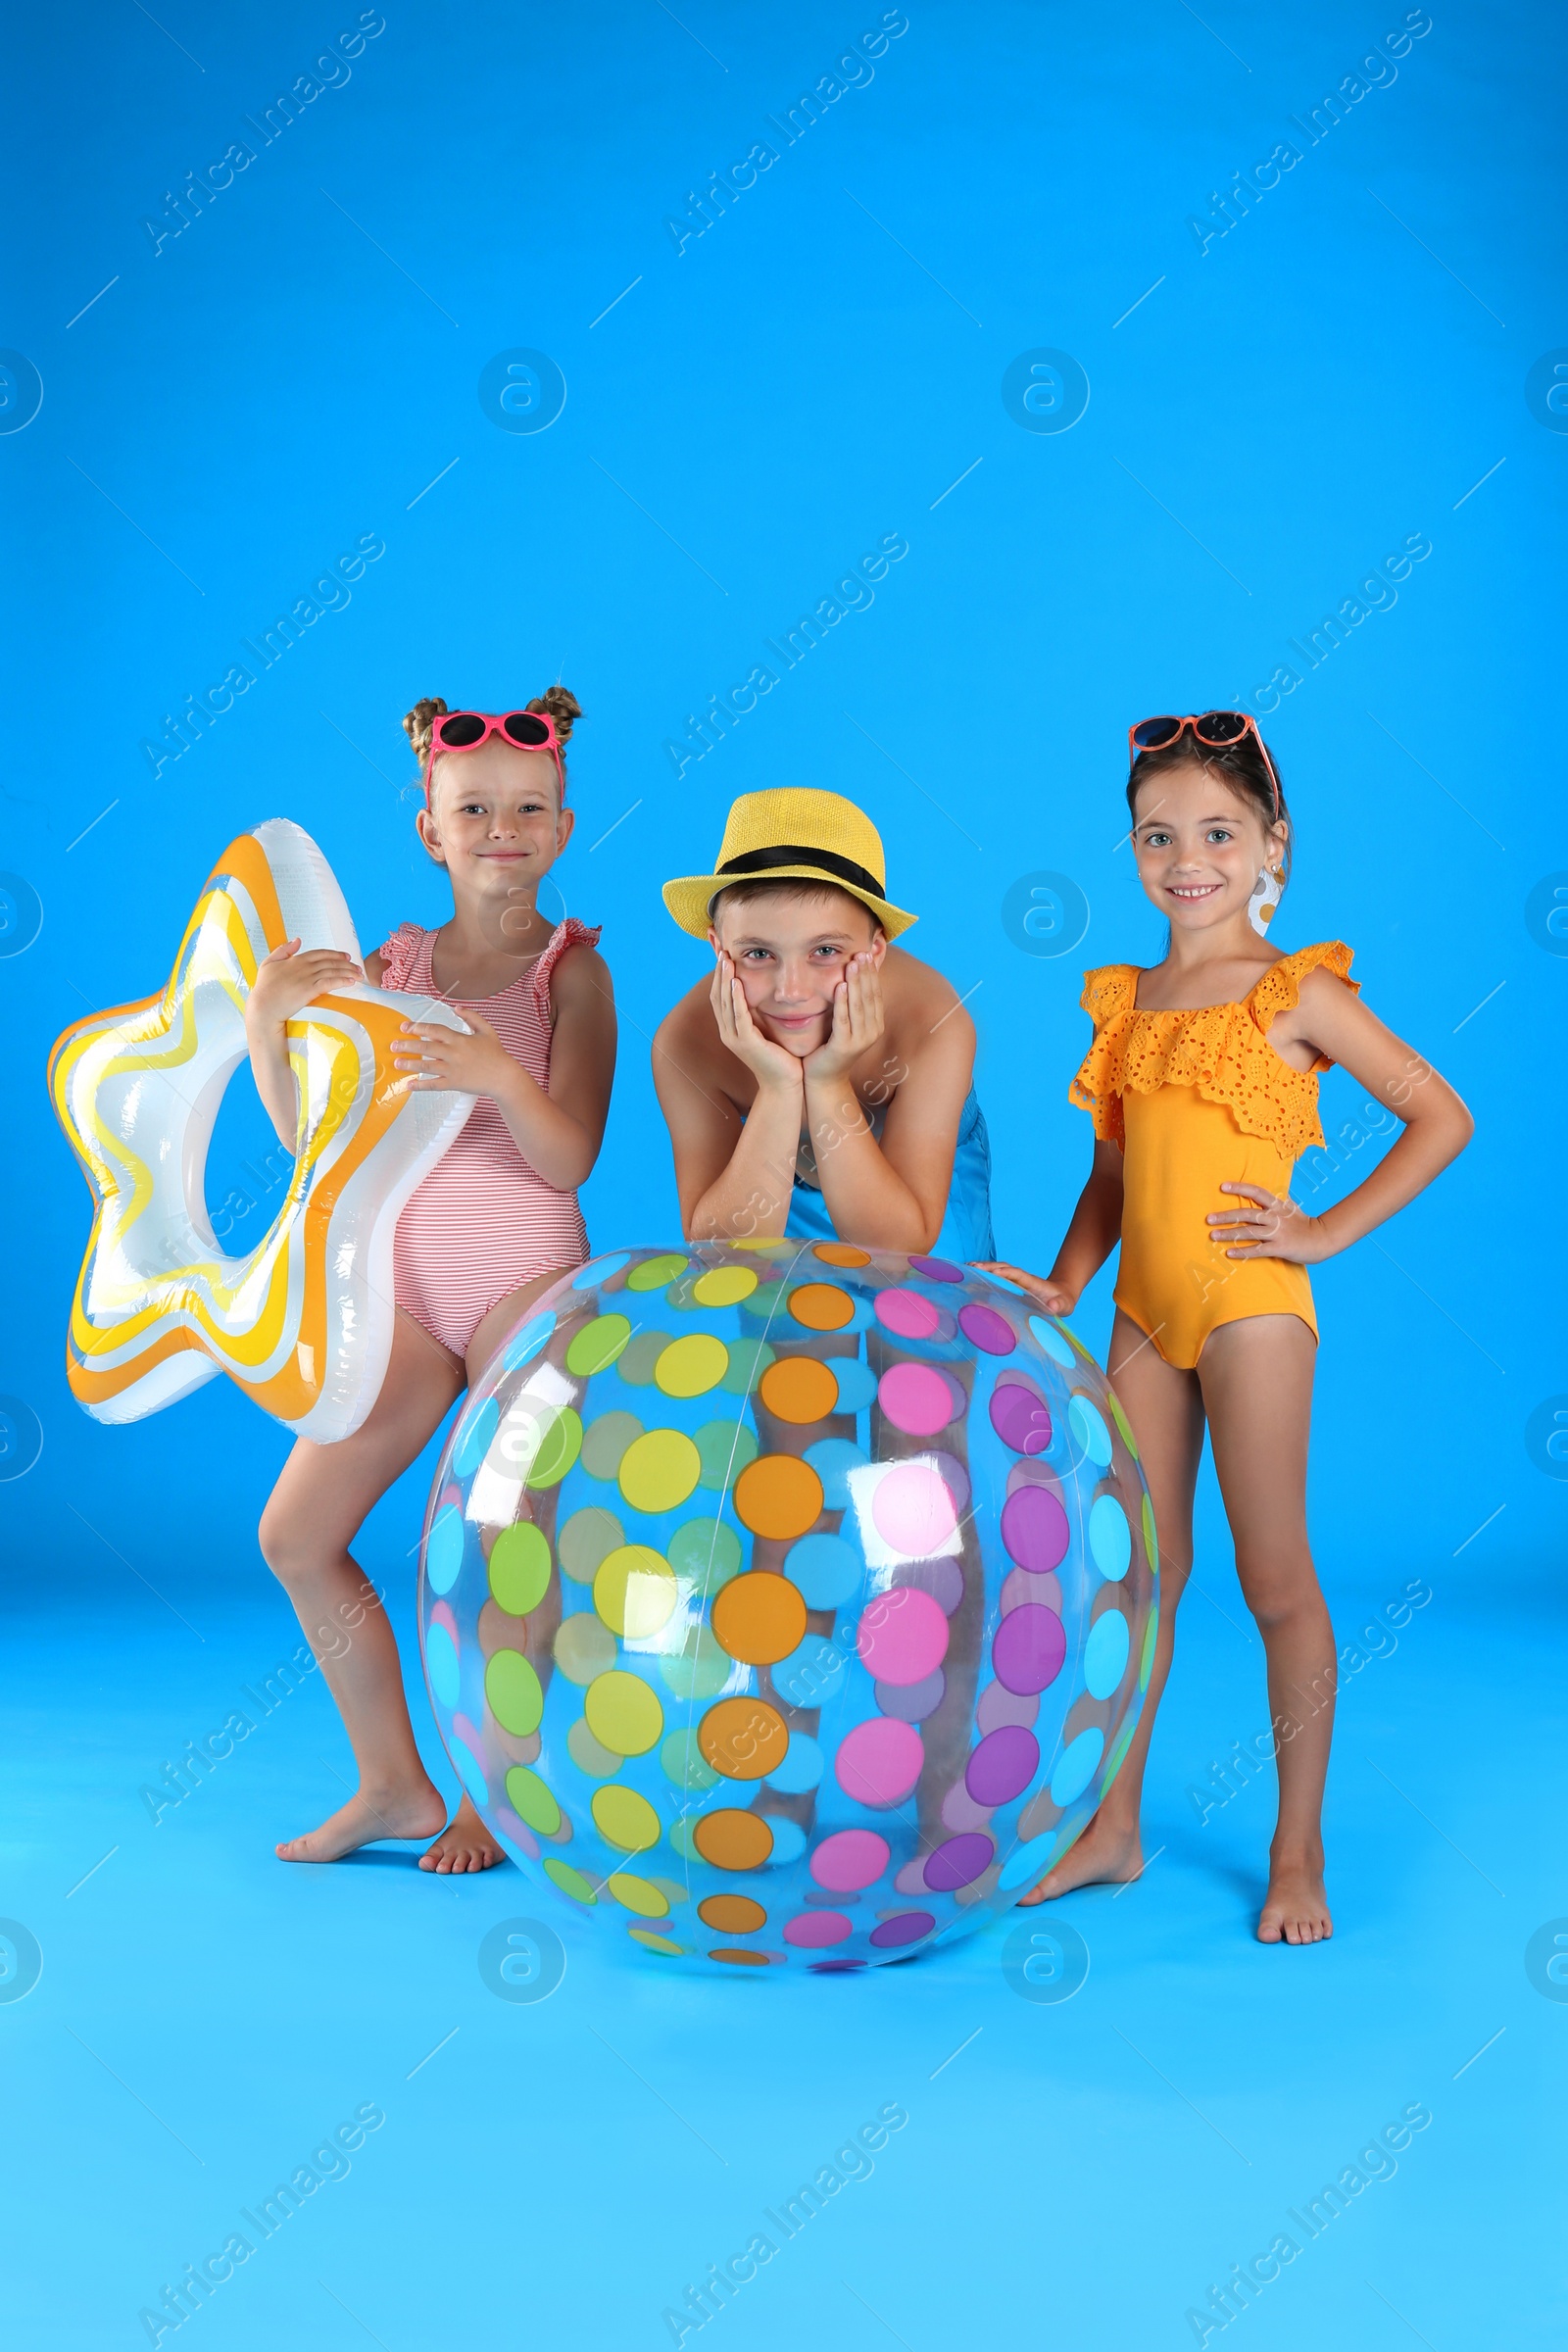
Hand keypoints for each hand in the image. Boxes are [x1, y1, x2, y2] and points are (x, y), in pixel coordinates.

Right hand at [246, 938, 362, 1030]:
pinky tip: (350, 981)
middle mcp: (303, 966)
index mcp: (295, 959)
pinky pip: (330, 982)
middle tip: (357, 966)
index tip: (346, 956)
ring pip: (333, 971)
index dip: (335, 954)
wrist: (263, 1006)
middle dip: (346, 963)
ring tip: (358, 974)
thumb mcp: (268, 963)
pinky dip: (342, 980)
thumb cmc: (264, 988)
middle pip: (330, 961)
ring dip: (348, 971)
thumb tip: (297, 939)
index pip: (320, 953)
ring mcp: (307, 978)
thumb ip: (283, 950)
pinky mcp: (310, 990)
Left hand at [390, 1005, 511, 1096]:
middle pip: (425, 1047)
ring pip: (426, 1066)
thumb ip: (472, 1017)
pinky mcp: (454, 1083)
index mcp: (460, 1039)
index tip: (405, 1027)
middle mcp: (453, 1053)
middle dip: (407, 1045)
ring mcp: (453, 1070)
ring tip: (396, 1063)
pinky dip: (420, 1085)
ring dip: (409, 1064)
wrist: (504, 1077)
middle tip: (393, 1045)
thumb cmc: (496, 1053)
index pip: (434, 1030)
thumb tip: (456, 1008)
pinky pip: (434, 1085)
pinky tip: (409, 1085)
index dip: (418, 1027)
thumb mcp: (487, 1030)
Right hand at [710, 951, 802, 1094]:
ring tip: (726, 960)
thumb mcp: (767, 1031)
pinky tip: (735, 982)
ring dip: (724, 980)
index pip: (720, 997)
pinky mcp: (746, 1043)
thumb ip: (761, 1014)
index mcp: (731, 1030)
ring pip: (724, 1003)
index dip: (720, 976)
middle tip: (721, 950)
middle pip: (717, 996)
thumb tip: (765, 992)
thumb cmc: (780, 1058)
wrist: (785, 1085)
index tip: (723, 955)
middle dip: (719, 973)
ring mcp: (735, 1038)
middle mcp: (728, 1033)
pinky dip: (735, 998)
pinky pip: (738, 1016)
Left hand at [804, 951, 884, 1084]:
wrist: (824, 1079)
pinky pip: (843, 1019)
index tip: (867, 954)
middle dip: (866, 974)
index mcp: (875, 1024)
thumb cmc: (831, 1049)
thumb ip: (851, 1005)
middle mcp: (872, 1031)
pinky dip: (843, 1001)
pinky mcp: (845, 1046)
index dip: (872, 974)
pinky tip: (841, 986)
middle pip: (870, 996)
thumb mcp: (846, 1024)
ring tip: (853, 964)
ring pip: (859, 1005)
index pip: (875, 994)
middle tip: (862, 953)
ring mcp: (860, 1040)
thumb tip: (850, 978)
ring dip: (856, 983)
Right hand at [972, 1259, 1078, 1315]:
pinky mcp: (1011, 1285)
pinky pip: (995, 1277)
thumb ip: (1059, 1305)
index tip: (994, 1273)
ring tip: (967, 1268)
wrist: (1060, 1295)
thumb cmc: (1061, 1302)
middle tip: (973, 1267)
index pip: (1019, 1275)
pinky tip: (969, 1276)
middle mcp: (1022, 1279)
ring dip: (984, 1268)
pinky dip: (983, 1275)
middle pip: (1004, 1268)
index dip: (1007, 1273)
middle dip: (989, 1267)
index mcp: (1033, 1283)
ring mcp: (1015, 1280)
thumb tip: (1053, 1307)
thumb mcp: (1065, 1305)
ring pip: (998, 1270)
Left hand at [1208, 1182, 1331, 1262]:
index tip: (1222, 1186)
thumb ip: (1275, 1202)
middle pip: (1247, 1214)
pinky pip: (1258, 1250)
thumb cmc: (1304, 1224)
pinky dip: (1243, 1252)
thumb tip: (1261, 1194)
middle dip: (1226, 1216)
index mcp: (1278, 1205)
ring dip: (1229, 1234)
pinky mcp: (1280, 1248)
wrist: (1324, 1239)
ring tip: (1213, 1236)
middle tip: (1209, 1219)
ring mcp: (1278, 1233)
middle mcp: (1276, 1217)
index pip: (1256, 1192)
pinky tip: (1229, 1253)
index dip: (1239, 1188)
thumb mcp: (1290, 1208)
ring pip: (1249, 1232)